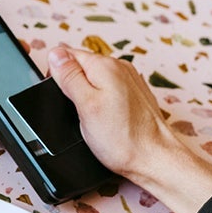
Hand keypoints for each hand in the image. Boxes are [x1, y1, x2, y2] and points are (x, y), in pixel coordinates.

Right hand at [46, 45, 211, 212]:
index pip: (67, 55)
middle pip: (82, 66)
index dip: (58, 76)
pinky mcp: (135, 94)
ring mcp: (130, 81)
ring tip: (96, 119)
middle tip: (81, 112)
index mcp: (104, 65)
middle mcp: (120, 67)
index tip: (64, 97)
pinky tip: (108, 120)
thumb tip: (55, 54)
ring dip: (89, 96)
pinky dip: (104, 103)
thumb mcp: (84, 105)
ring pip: (96, 80)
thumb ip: (69, 76)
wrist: (155, 158)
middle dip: (74, 87)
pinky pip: (110, 91)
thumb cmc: (123, 138)